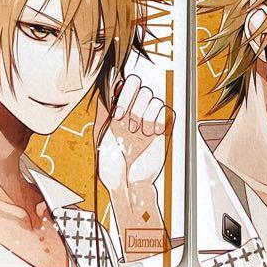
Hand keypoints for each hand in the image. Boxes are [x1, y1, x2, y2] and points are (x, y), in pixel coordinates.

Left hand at [96, 75, 173, 194]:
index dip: (124, 94)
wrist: (128, 182)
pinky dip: (157, 120)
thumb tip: (105, 88)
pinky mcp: (162, 127)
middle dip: (134, 106)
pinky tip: (151, 134)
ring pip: (153, 98)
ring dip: (145, 115)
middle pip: (141, 87)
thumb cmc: (111, 164)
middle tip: (128, 126)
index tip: (118, 114)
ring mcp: (149, 118)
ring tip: (139, 133)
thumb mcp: (101, 135)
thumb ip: (103, 111)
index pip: (126, 84)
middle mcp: (134, 111)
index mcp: (120, 110)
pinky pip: (165, 110)